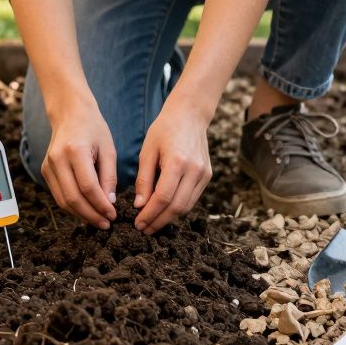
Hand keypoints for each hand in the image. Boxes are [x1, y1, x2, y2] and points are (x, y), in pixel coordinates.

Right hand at [41, 99, 118, 227]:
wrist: (70, 113)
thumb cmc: (94, 129)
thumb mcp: (109, 150)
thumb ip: (109, 177)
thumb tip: (109, 203)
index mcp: (75, 151)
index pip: (88, 187)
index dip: (101, 205)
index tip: (113, 215)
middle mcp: (57, 159)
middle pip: (73, 198)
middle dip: (91, 215)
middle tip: (106, 224)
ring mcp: (48, 166)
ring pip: (63, 201)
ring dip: (81, 215)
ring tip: (98, 221)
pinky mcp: (45, 171)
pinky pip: (58, 195)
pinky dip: (72, 207)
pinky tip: (87, 211)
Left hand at [134, 102, 212, 233]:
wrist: (190, 115)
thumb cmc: (164, 130)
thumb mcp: (147, 152)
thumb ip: (144, 179)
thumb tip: (140, 206)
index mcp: (177, 162)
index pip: (163, 198)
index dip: (150, 214)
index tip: (138, 223)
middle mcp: (194, 170)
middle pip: (176, 207)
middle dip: (158, 221)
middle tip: (143, 228)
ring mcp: (204, 174)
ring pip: (186, 206)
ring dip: (168, 218)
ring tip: (152, 223)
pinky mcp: (207, 176)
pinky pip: (192, 199)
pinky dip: (178, 208)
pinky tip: (164, 210)